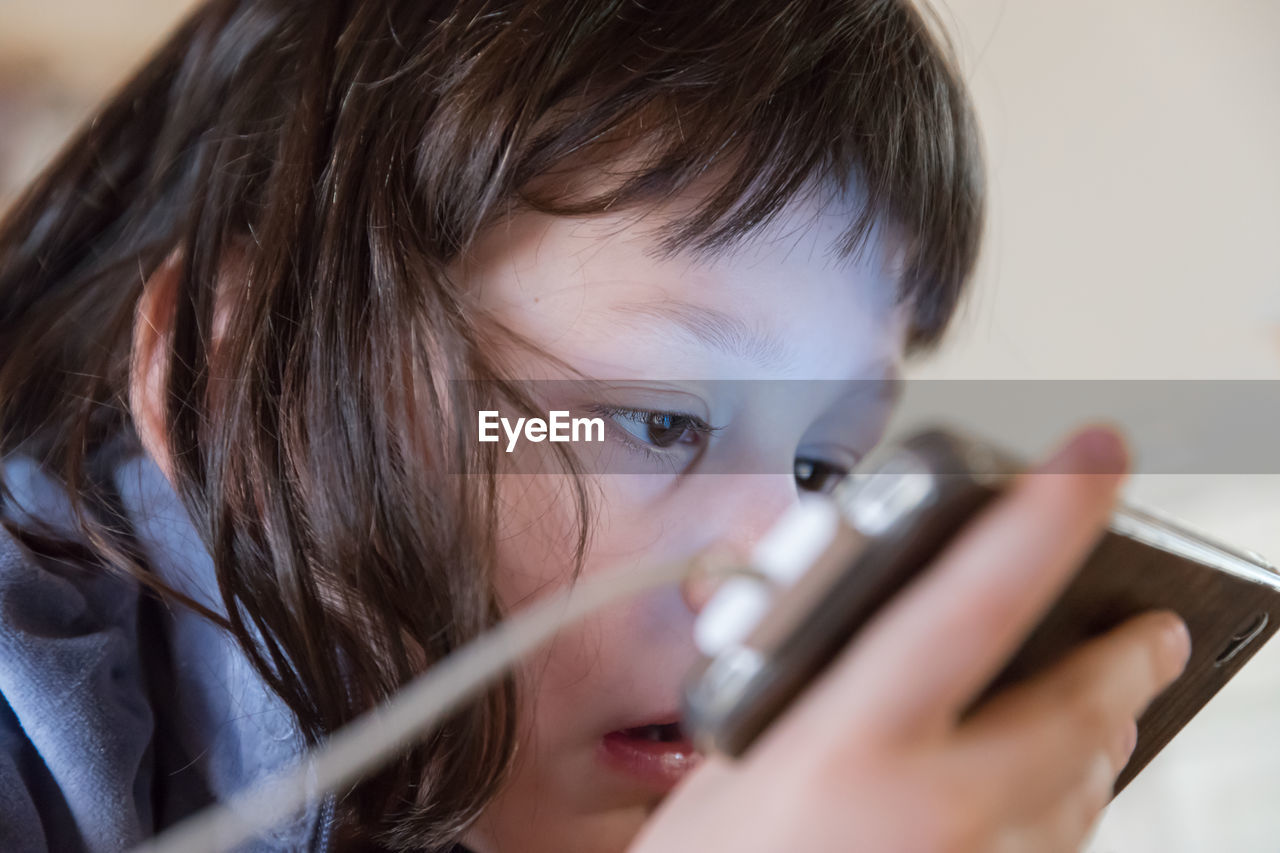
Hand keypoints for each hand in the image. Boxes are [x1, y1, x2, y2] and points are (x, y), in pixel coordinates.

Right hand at [630, 427, 1191, 852]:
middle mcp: (932, 812)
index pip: (973, 601)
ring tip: (1108, 706)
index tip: (1095, 456)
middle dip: (1128, 660)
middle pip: (1076, 711)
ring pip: (1082, 791)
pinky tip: (1045, 791)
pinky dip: (1062, 809)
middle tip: (1159, 628)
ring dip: (1098, 738)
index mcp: (848, 747)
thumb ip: (808, 680)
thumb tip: (878, 614)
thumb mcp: (735, 754)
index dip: (1044, 516)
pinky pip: (1055, 850)